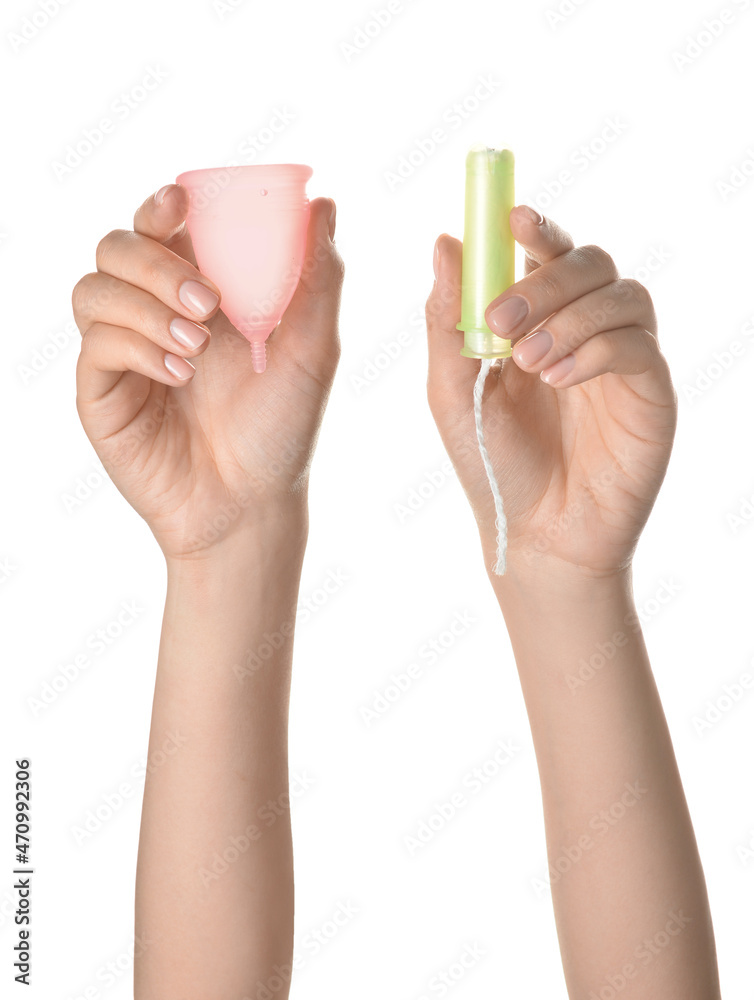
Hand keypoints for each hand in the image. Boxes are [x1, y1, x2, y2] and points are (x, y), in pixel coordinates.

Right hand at [73, 185, 343, 561]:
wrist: (251, 504)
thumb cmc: (282, 429)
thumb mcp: (312, 352)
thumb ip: (318, 279)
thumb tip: (326, 204)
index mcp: (201, 292)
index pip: (163, 227)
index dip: (160, 205)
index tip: (180, 203)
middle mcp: (155, 313)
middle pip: (118, 247)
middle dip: (157, 263)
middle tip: (209, 303)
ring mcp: (124, 351)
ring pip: (94, 289)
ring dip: (146, 306)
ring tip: (197, 349)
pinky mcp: (102, 390)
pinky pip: (96, 343)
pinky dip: (137, 348)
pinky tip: (178, 378)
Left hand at [426, 206, 676, 580]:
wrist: (533, 534)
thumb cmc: (492, 461)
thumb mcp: (452, 389)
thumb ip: (448, 320)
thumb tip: (444, 241)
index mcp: (538, 321)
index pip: (547, 254)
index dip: (535, 228)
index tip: (510, 218)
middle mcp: (586, 330)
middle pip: (590, 262)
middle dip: (545, 280)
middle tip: (501, 319)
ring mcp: (623, 359)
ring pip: (622, 294)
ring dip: (569, 317)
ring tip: (527, 362)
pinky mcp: (651, 393)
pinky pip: (639, 344)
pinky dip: (596, 349)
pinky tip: (559, 379)